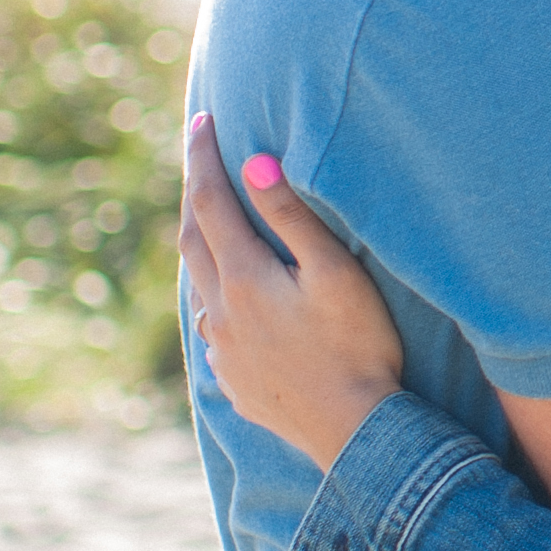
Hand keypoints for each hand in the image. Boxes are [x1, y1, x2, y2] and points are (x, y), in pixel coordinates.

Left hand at [178, 113, 407, 470]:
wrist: (354, 432)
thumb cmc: (358, 346)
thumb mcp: (335, 273)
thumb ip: (293, 218)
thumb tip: (256, 164)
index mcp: (244, 277)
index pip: (210, 201)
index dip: (204, 157)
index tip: (202, 118)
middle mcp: (220, 312)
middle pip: (192, 239)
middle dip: (194, 193)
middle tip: (200, 158)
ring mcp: (222, 350)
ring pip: (199, 285)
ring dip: (202, 248)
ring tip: (215, 226)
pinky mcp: (233, 381)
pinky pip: (213, 328)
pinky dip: (218, 298)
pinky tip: (234, 301)